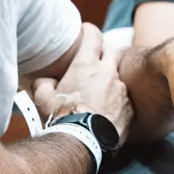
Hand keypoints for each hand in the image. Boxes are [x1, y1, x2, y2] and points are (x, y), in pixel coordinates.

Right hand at [32, 23, 132, 140]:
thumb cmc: (61, 118)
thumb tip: (46, 82)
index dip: (89, 30)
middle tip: (98, 55)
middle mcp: (107, 73)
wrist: (83, 143)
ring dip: (111, 80)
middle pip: (113, 50)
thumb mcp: (44, 99)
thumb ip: (44, 84)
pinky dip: (118, 101)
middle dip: (106, 49)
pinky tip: (109, 111)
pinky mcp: (130, 108)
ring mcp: (121, 90)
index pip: (93, 36)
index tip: (86, 30)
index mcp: (86, 66)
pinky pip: (125, 99)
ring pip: (119, 77)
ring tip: (101, 92)